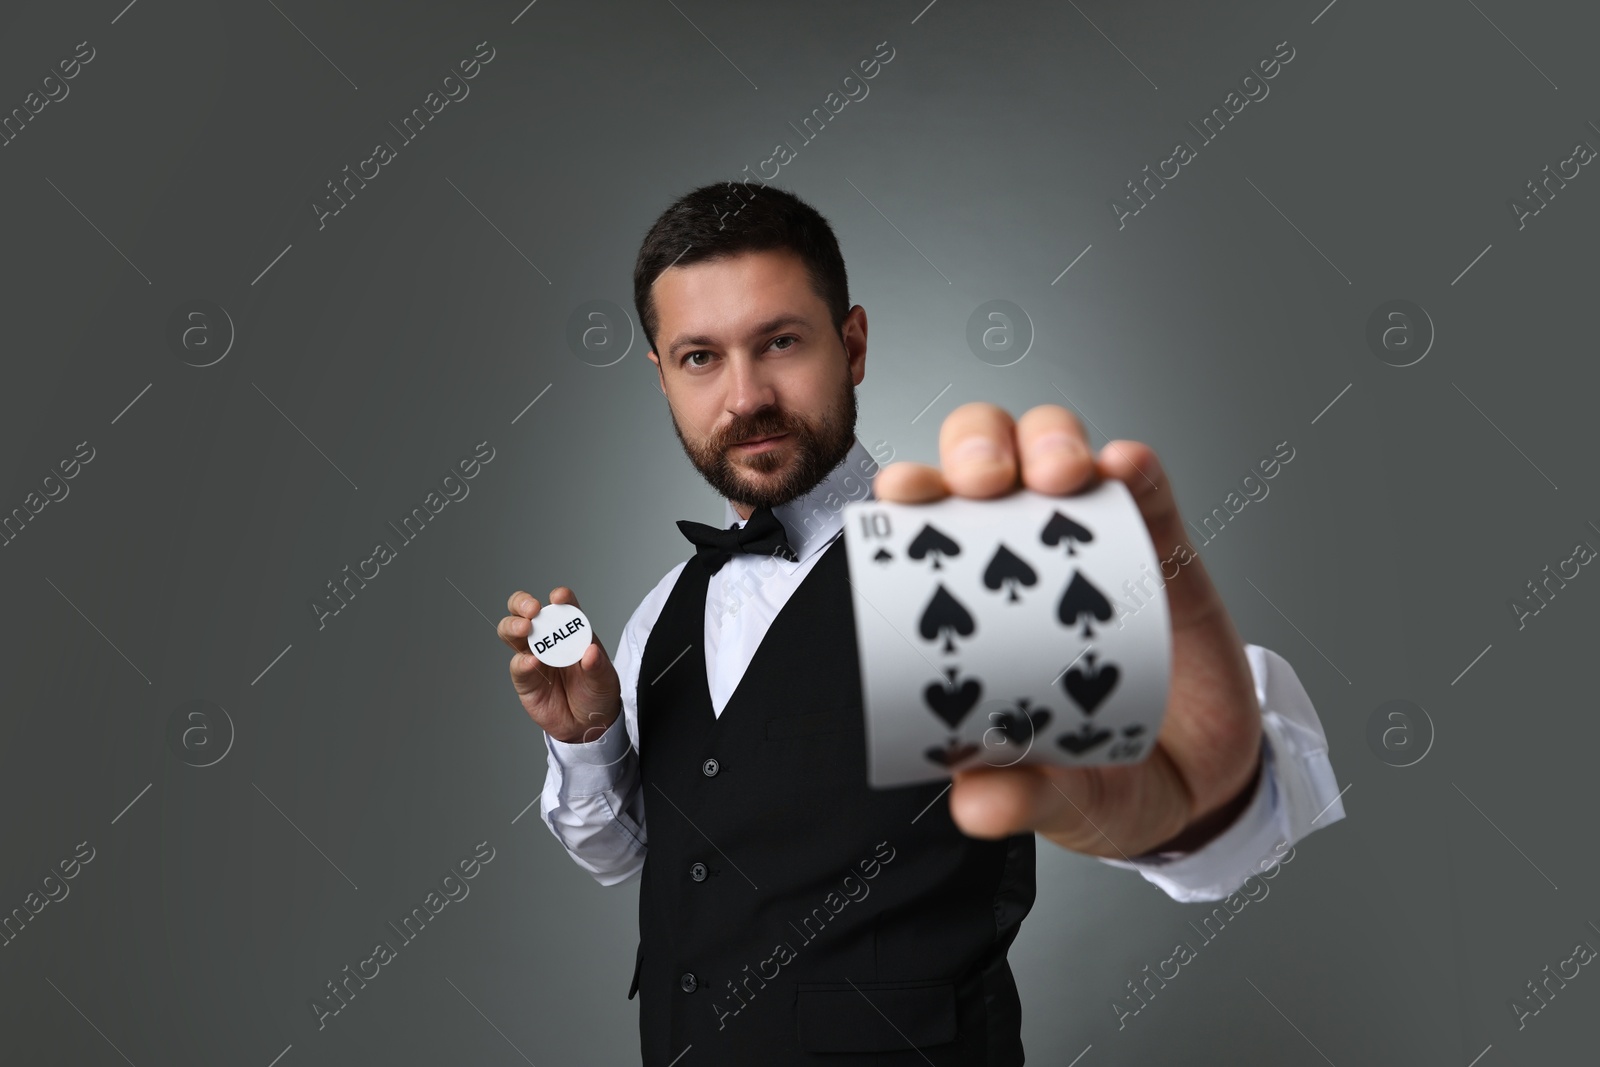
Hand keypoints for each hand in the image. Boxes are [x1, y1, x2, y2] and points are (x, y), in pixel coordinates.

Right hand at [499, 587, 622, 745]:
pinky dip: (522, 661)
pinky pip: (517, 666)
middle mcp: (549, 639)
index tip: (559, 597)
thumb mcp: (605, 680)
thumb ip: (598, 666)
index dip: (560, 597)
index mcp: (572, 631)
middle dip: (522, 603)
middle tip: (532, 610)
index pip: (563, 606)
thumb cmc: (597, 693)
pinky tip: (532, 662)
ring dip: (514, 625)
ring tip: (526, 628)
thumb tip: (591, 652)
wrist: (588, 725)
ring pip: (511, 632)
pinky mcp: (524, 679)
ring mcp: (533, 657)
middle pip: (525, 611)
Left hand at [873, 403, 1263, 858]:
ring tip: (1059, 474)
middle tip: (986, 483)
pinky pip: (1145, 487)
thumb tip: (975, 801)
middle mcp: (1025, 558)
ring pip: (1058, 449)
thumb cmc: (1103, 777)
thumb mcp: (1060, 798)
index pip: (926, 527)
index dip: (909, 494)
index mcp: (973, 606)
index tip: (902, 496)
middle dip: (977, 447)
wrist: (1205, 788)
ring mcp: (1094, 544)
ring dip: (1050, 440)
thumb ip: (1021, 799)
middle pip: (985, 459)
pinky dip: (1133, 467)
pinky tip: (1125, 466)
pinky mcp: (1163, 547)